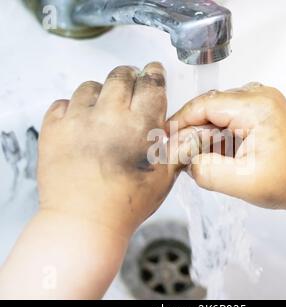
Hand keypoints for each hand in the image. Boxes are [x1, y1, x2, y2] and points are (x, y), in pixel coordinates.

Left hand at [38, 63, 177, 235]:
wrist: (84, 223)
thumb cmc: (126, 204)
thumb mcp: (163, 177)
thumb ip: (181, 149)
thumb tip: (199, 131)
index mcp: (140, 126)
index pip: (151, 84)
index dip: (154, 74)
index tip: (153, 71)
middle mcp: (109, 116)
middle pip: (120, 76)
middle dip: (129, 76)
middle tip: (131, 85)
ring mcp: (78, 121)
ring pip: (90, 86)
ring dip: (100, 92)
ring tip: (104, 109)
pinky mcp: (53, 130)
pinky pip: (62, 103)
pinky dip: (73, 107)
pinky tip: (81, 122)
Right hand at [168, 83, 285, 213]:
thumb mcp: (241, 182)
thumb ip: (205, 170)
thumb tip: (184, 158)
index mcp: (256, 107)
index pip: (204, 105)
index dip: (181, 121)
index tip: (166, 138)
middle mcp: (260, 95)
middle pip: (210, 105)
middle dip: (193, 129)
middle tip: (183, 153)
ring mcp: (263, 100)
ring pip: (218, 110)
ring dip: (206, 131)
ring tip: (203, 156)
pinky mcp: (263, 109)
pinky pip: (231, 114)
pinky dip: (220, 131)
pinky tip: (220, 151)